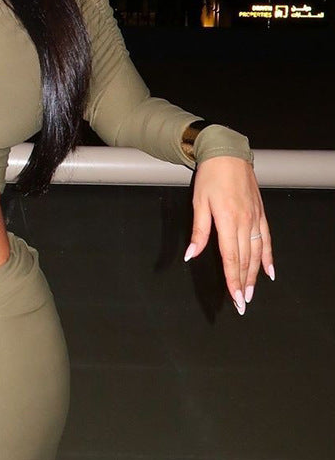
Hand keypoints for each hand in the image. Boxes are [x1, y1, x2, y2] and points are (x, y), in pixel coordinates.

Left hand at [183, 155, 274, 314]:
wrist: (228, 155)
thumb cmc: (210, 177)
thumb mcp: (198, 203)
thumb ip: (198, 232)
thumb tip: (191, 255)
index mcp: (227, 221)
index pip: (230, 258)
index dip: (233, 280)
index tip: (234, 297)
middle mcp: (244, 222)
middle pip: (245, 260)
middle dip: (244, 284)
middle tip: (242, 304)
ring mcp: (255, 218)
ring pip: (256, 253)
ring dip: (255, 275)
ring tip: (252, 293)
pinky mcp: (260, 214)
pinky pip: (266, 239)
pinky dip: (268, 257)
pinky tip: (269, 271)